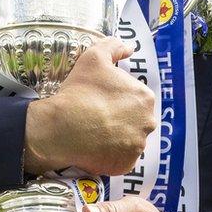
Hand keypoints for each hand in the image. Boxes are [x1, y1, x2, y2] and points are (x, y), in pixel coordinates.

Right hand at [24, 37, 156, 175]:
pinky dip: (111, 154)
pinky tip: (95, 147)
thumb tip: (129, 47)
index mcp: (145, 97)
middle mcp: (148, 123)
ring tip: (94, 132)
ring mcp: (138, 147)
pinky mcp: (126, 165)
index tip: (100, 98)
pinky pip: (121, 158)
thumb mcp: (94, 57)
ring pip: (129, 139)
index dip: (116, 96)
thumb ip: (114, 46)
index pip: (134, 96)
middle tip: (96, 115)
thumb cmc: (79, 91)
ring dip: (117, 136)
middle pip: (135, 118)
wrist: (62, 127)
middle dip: (120, 117)